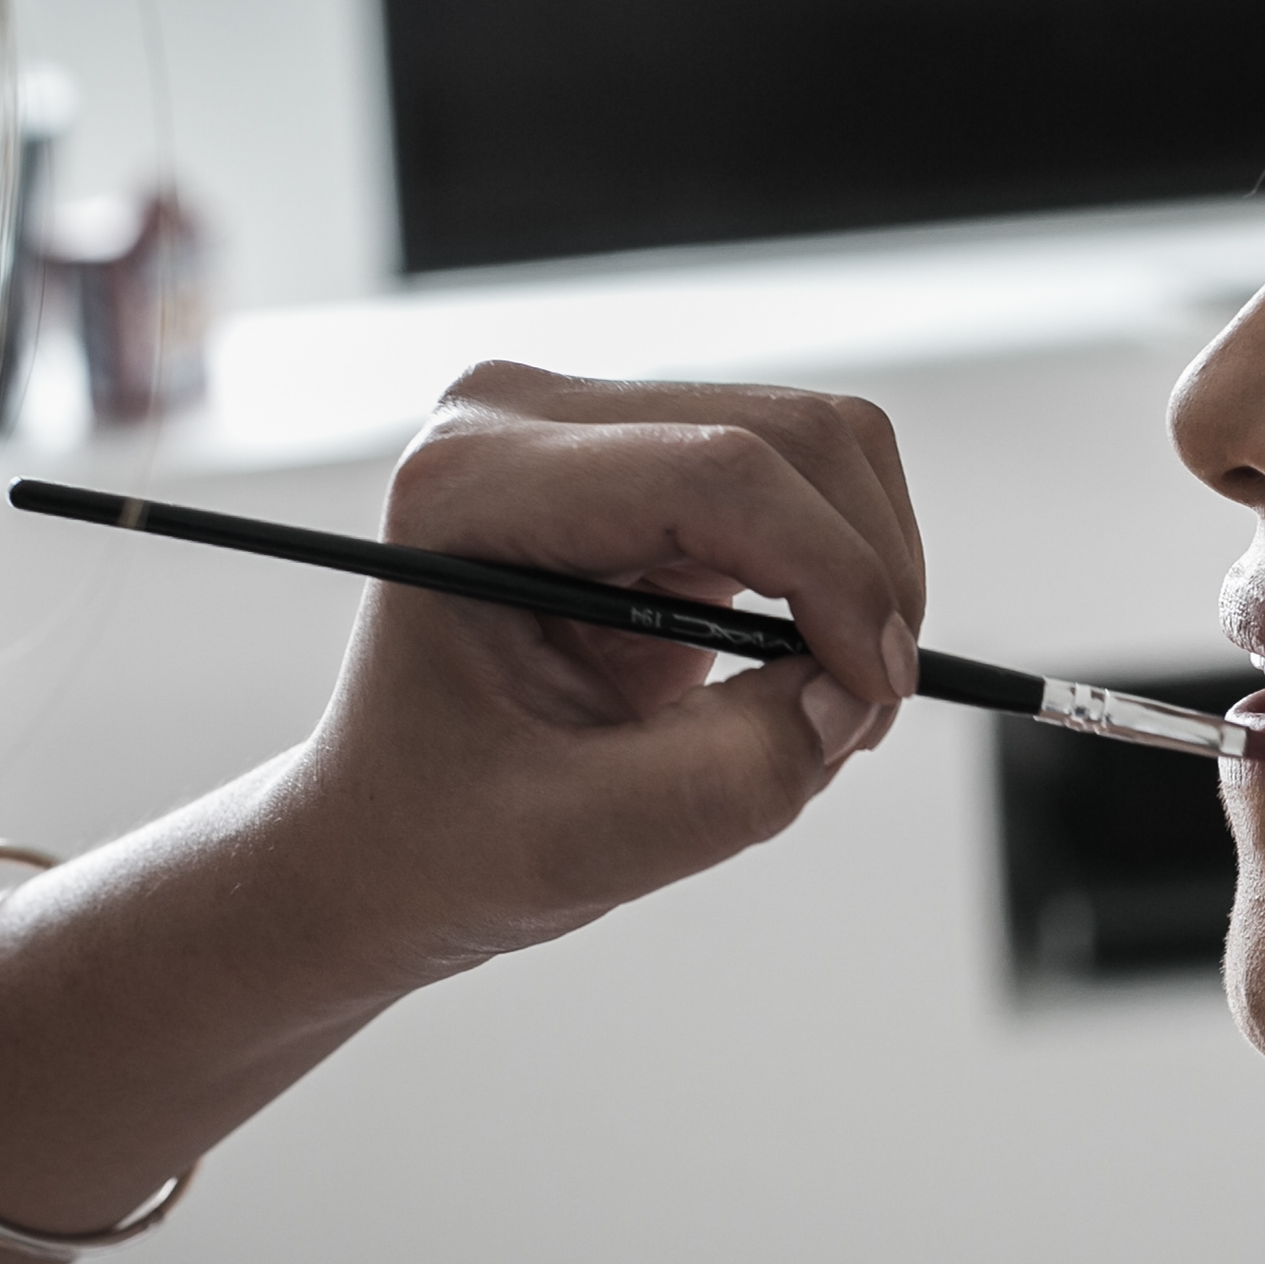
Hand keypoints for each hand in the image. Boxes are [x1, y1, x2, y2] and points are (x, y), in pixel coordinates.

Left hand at [266, 363, 926, 976]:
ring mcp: (593, 431)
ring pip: (822, 448)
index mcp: (470, 484)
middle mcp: (524, 422)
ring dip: (866, 576)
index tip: (875, 690)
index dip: (830, 574)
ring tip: (827, 699)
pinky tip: (799, 665)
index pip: (714, 474)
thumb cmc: (440, 831)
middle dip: (866, 576)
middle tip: (863, 712)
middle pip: (790, 438)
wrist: (389, 835)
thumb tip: (851, 699)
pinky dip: (843, 579)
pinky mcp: (654, 463)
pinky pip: (810, 483)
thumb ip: (729, 778)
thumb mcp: (579, 840)